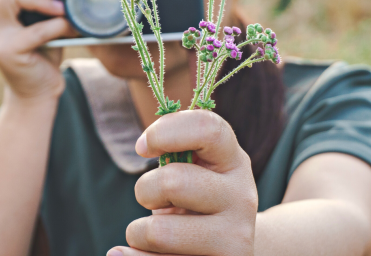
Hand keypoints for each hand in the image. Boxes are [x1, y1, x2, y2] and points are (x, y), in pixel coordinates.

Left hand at [109, 110, 257, 255]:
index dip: (165, 132)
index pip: (206, 128)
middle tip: (152, 199)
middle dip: (145, 190)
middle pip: (173, 181)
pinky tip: (128, 254)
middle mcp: (242, 196)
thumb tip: (144, 144)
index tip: (143, 147)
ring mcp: (236, 237)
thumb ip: (177, 150)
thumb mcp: (197, 168)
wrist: (231, 246)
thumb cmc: (198, 198)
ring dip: (139, 232)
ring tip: (153, 232)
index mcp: (233, 159)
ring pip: (159, 232)